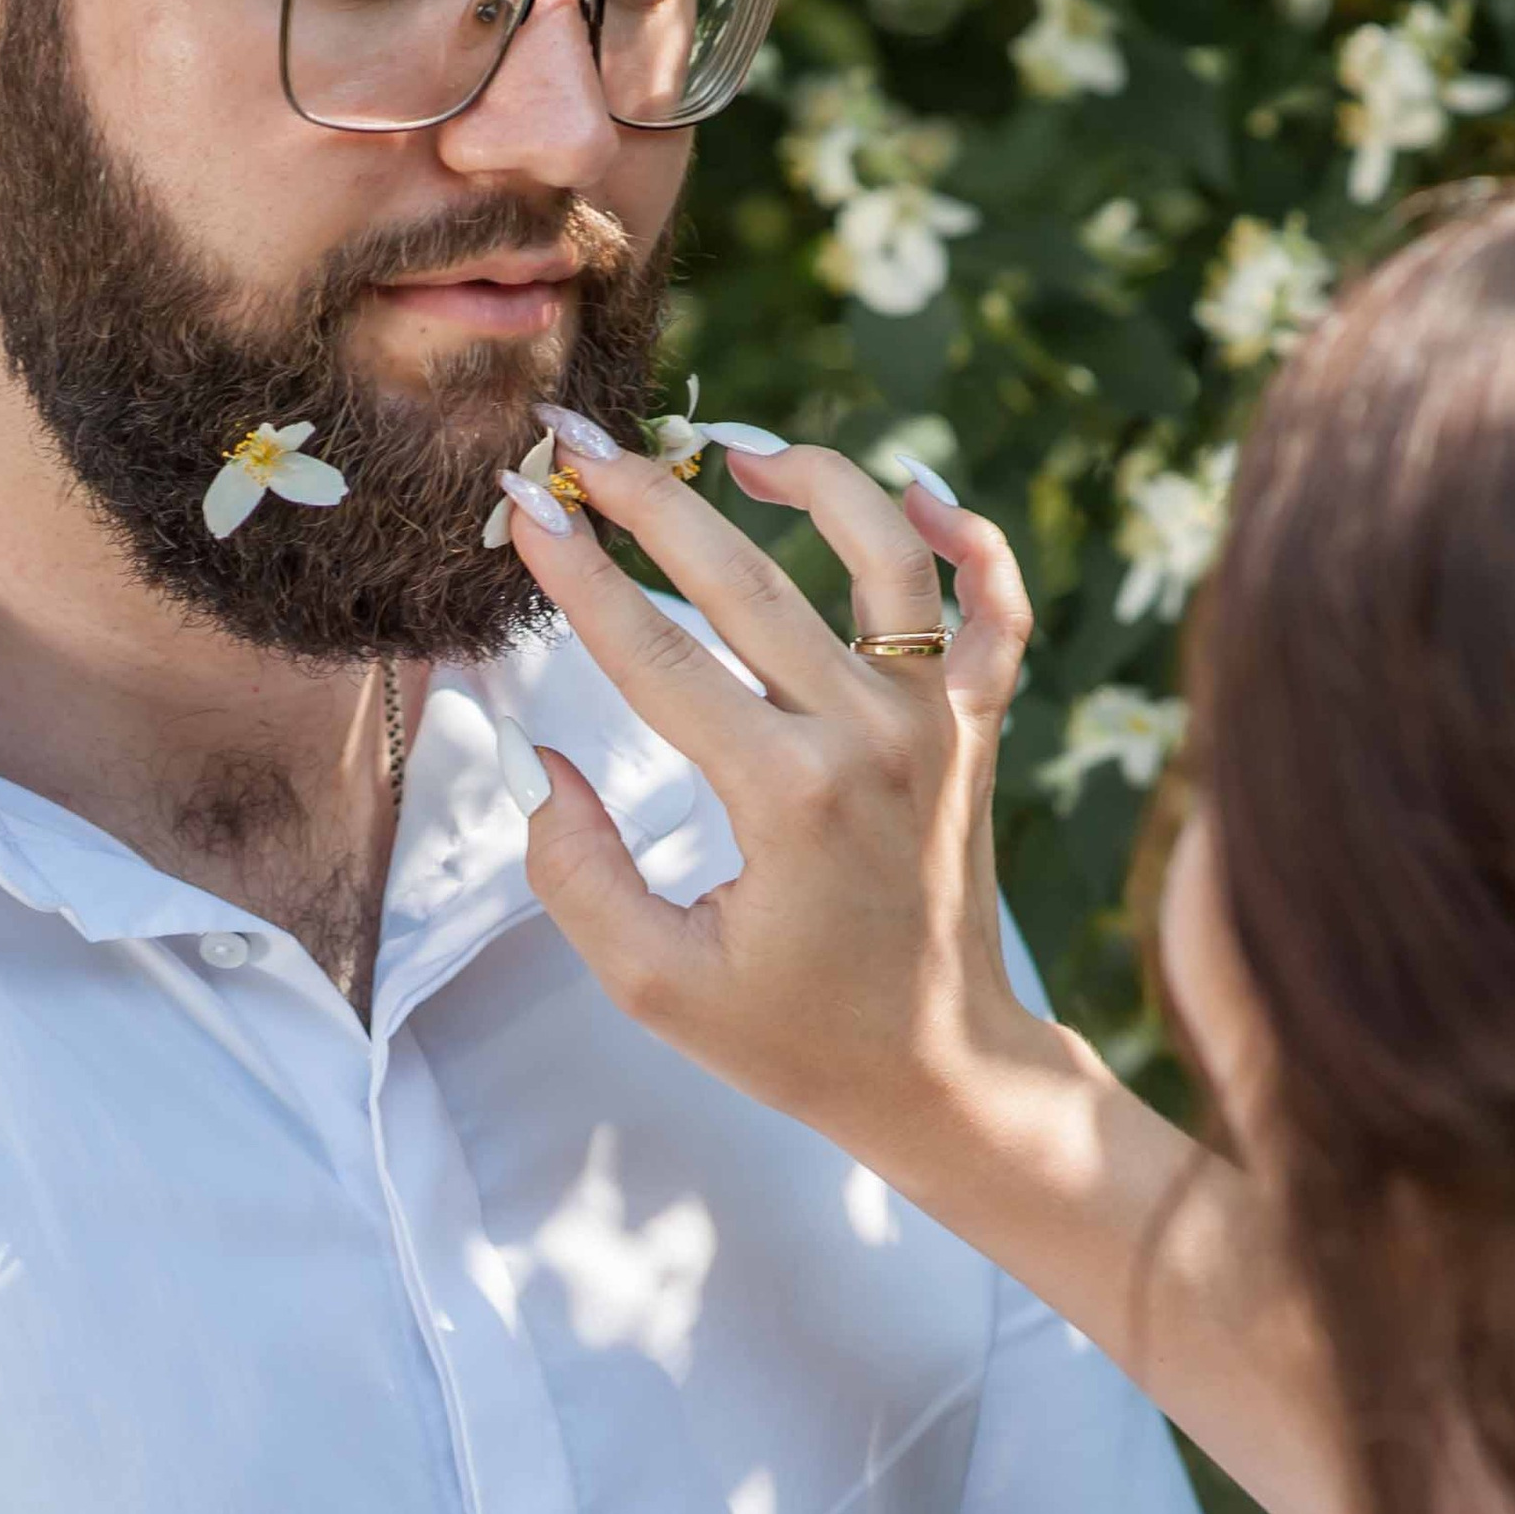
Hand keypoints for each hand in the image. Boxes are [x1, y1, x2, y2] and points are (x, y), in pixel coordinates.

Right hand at [494, 423, 1040, 1184]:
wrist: (943, 1072)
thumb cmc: (794, 1038)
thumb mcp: (655, 985)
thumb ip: (577, 870)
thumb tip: (536, 762)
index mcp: (786, 794)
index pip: (655, 653)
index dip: (577, 574)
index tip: (519, 509)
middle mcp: (870, 736)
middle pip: (745, 578)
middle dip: (648, 498)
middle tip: (576, 442)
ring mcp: (937, 724)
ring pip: (885, 556)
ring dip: (811, 480)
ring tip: (733, 448)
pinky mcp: (978, 730)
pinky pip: (995, 610)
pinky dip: (971, 538)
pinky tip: (915, 489)